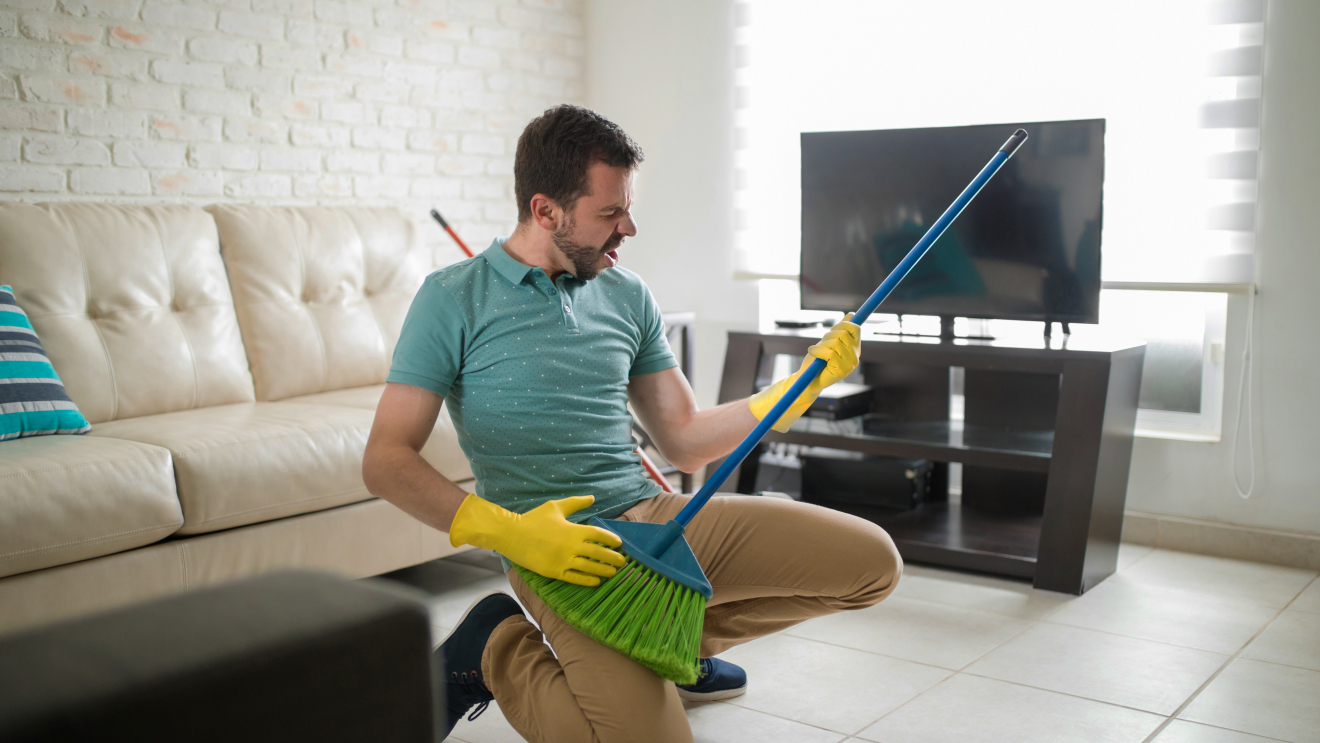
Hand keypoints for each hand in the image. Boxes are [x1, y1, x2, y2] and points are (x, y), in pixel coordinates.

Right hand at [448, 494, 626, 586]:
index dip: (610, 540)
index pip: (598, 535)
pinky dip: (587, 580)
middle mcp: (571, 546)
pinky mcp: (554, 571)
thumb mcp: (555, 507)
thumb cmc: (533, 519)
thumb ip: (575, 503)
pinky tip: (597, 581)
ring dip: (604, 570)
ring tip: (613, 573)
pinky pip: (575, 578)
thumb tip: (592, 498)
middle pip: (598, 553)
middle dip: (612, 558)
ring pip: (589, 567)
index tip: (619, 544)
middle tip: (622, 561)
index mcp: (573, 529)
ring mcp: (563, 560)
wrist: (511, 535)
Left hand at [748, 314, 860, 431]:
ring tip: (816, 352)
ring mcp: (850, 365)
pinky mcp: (842, 371)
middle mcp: (855, 356)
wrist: (808, 379)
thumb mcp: (827, 342)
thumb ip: (840, 329)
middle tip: (821, 344)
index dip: (842, 325)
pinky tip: (812, 352)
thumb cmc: (817, 361)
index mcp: (854, 348)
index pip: (855, 328)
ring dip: (821, 345)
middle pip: (843, 333)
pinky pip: (829, 353)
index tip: (831, 330)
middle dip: (828, 336)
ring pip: (836, 343)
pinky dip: (817, 350)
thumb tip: (851, 314)